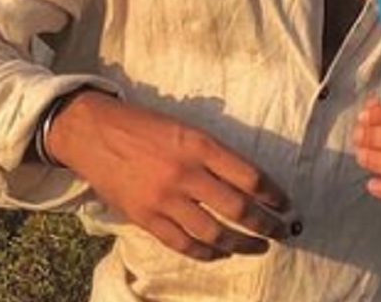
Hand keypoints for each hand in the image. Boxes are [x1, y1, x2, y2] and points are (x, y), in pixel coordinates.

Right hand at [46, 90, 295, 260]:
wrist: (93, 133)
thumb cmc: (145, 126)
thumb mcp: (186, 128)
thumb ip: (215, 153)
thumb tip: (250, 181)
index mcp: (200, 145)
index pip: (249, 176)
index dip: (273, 194)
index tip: (287, 205)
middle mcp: (185, 173)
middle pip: (236, 208)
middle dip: (265, 224)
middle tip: (281, 232)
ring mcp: (164, 199)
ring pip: (212, 232)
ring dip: (240, 244)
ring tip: (257, 246)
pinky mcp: (145, 217)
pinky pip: (181, 244)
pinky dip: (205, 253)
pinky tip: (220, 253)